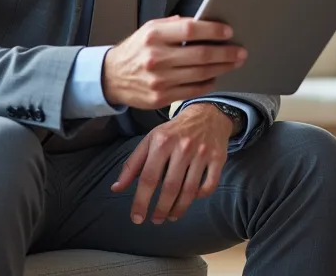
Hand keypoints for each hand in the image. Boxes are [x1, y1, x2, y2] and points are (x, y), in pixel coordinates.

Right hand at [102, 16, 246, 109]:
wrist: (111, 78)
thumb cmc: (136, 50)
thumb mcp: (149, 29)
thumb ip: (174, 25)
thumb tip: (205, 23)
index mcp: (154, 35)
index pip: (190, 30)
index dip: (213, 30)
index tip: (229, 31)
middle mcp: (156, 57)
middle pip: (201, 54)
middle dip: (226, 53)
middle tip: (241, 51)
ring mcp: (159, 80)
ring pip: (201, 74)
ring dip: (222, 68)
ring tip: (234, 63)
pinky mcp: (161, 98)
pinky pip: (193, 90)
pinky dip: (209, 84)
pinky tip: (216, 77)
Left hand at [111, 103, 233, 223]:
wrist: (207, 114)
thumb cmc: (174, 131)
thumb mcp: (150, 141)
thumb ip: (133, 165)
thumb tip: (116, 188)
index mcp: (161, 142)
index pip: (148, 178)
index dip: (141, 201)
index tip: (137, 218)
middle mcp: (182, 147)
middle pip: (170, 187)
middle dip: (161, 209)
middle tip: (156, 220)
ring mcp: (202, 153)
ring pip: (190, 190)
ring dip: (179, 209)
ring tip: (171, 216)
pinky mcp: (218, 158)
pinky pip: (209, 185)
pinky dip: (200, 197)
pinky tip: (191, 199)